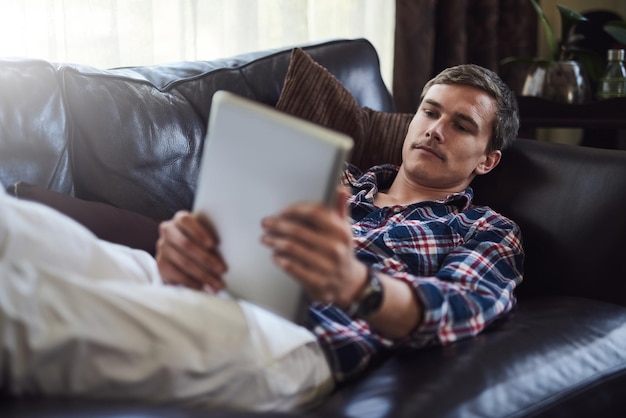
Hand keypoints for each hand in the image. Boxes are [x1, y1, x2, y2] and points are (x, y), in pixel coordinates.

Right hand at [156, 210, 226, 291]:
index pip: (185, 221)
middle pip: (186, 245)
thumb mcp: (207, 233)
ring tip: (217, 284)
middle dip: (206, 259)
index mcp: (180, 219)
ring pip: (183, 262)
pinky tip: (202, 287)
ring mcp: (162, 248)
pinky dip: (190, 282)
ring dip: (202, 275)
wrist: (181, 251)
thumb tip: (237, 242)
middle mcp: (167, 231)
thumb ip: (214, 234)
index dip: (198, 232)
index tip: (213, 244)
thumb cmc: (202, 240)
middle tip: (223, 269)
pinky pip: (175, 275)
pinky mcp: (160, 265)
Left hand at [260, 188, 367, 307]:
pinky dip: (280, 260)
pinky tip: (274, 255)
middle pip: (298, 231)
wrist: (348, 282)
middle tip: (265, 223)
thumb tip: (341, 188)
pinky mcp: (317, 282)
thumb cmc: (341, 250)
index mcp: (341, 231)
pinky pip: (292, 268)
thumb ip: (340, 208)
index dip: (294, 210)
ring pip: (292, 249)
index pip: (313, 213)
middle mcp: (335, 248)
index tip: (281, 211)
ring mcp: (326, 266)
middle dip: (278, 225)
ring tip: (265, 238)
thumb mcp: (344, 229)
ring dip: (275, 241)